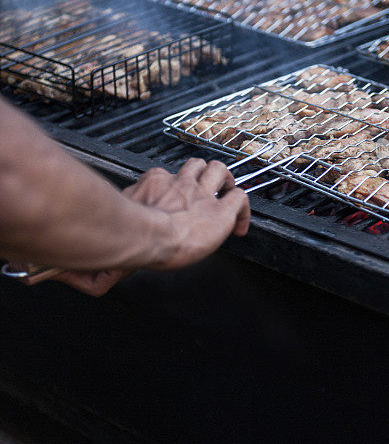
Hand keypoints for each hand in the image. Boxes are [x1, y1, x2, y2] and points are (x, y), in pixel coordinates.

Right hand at [39, 159, 249, 295]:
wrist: (148, 237)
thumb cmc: (130, 236)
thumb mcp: (117, 228)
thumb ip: (112, 238)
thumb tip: (91, 279)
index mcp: (156, 184)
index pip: (167, 176)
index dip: (175, 188)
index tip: (173, 209)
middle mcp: (180, 183)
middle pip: (197, 164)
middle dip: (204, 175)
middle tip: (208, 193)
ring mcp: (202, 194)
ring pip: (220, 171)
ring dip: (225, 182)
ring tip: (226, 198)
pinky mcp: (221, 210)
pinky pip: (240, 198)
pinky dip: (243, 210)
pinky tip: (239, 227)